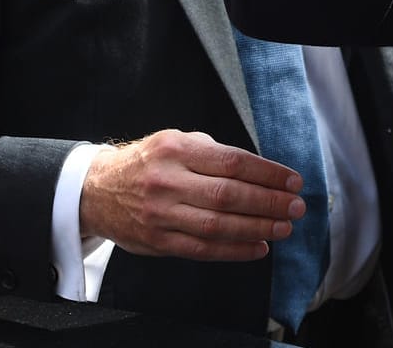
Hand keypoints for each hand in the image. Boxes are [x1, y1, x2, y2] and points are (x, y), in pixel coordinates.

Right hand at [77, 129, 304, 261]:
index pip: (233, 162)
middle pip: (228, 195)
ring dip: (257, 229)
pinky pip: (201, 249)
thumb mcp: (177, 142)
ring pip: (217, 226)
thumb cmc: (149, 163)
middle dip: (269, 203)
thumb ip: (215, 155)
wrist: (96, 191)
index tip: (293, 181)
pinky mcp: (156, 241)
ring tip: (283, 228)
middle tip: (296, 208)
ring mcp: (160, 214)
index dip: (268, 173)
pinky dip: (234, 251)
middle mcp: (167, 181)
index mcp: (176, 150)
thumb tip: (264, 173)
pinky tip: (258, 247)